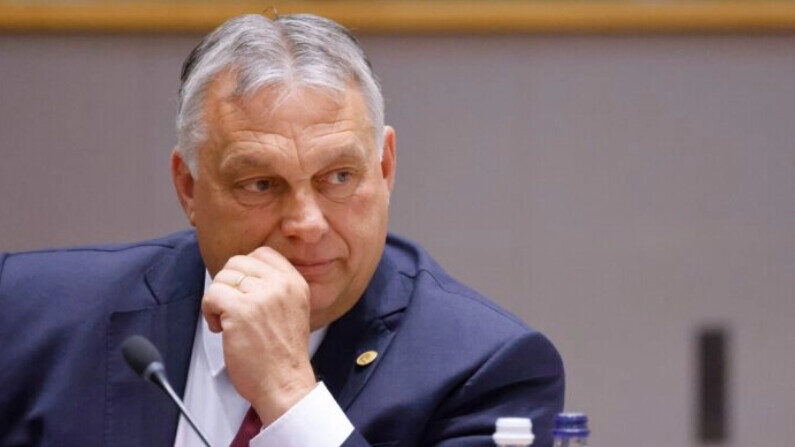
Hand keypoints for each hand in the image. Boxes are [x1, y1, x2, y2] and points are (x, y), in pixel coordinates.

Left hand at [202, 246, 317, 424]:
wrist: (285, 384)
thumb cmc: (283, 354)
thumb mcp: (294, 309)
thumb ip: (276, 287)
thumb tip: (245, 272)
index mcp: (295, 282)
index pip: (263, 253)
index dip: (245, 271)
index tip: (242, 291)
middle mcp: (281, 285)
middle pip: (237, 262)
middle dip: (228, 285)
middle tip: (232, 309)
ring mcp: (261, 296)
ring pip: (222, 278)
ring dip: (217, 299)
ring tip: (227, 321)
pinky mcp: (241, 310)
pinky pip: (211, 295)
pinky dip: (208, 312)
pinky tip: (220, 327)